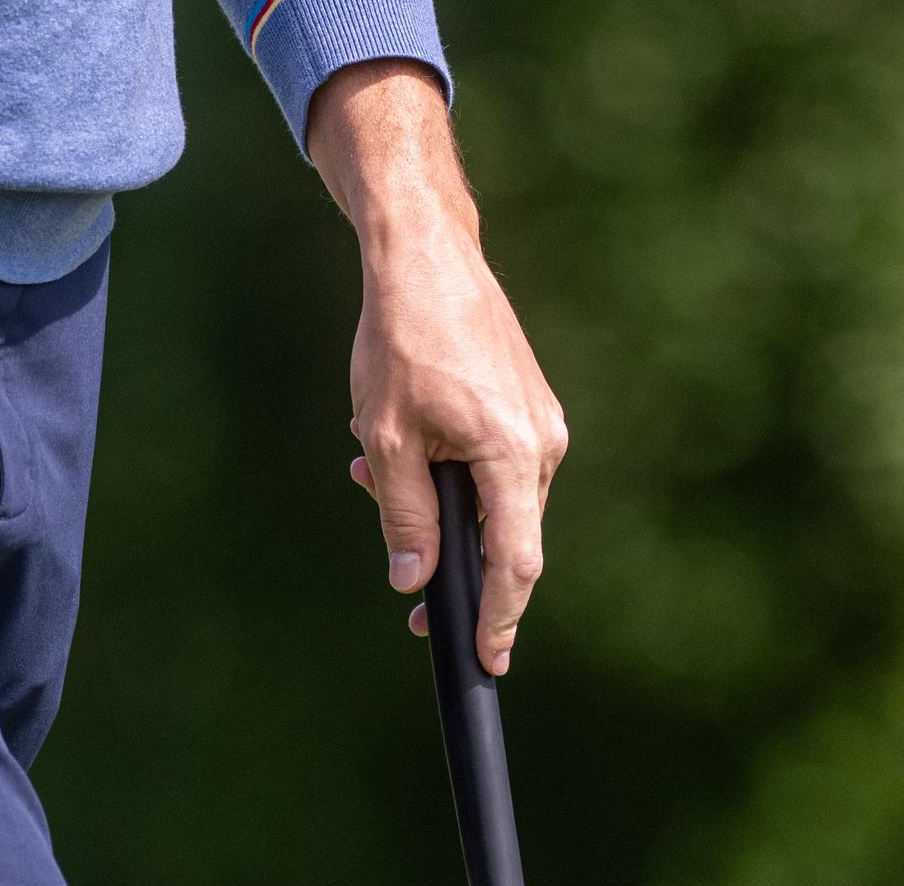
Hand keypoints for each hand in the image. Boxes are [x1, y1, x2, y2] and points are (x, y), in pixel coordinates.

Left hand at [308, 60, 566, 677]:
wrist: (424, 251)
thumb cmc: (403, 335)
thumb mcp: (389, 433)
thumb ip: (404, 516)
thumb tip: (413, 582)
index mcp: (514, 452)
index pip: (514, 562)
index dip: (499, 618)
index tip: (484, 661)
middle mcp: (542, 441)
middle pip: (501, 533)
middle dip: (445, 552)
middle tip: (396, 564)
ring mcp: (538, 420)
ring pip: (490, 495)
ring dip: (434, 499)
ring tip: (369, 465)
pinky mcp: (524, 401)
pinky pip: (492, 460)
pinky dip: (447, 465)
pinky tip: (395, 440)